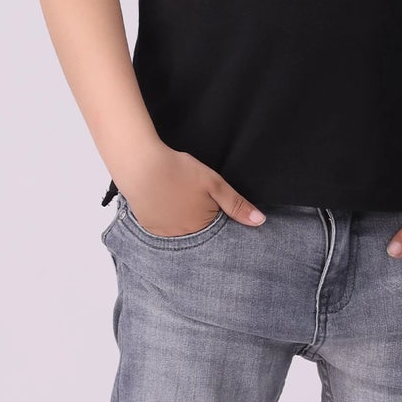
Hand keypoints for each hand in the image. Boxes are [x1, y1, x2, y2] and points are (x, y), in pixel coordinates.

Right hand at [122, 150, 266, 236]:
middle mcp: (183, 237)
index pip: (217, 230)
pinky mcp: (149, 227)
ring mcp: (164, 234)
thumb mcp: (214, 184)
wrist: (140, 164)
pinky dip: (166, 219)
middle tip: (189, 196)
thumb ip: (237, 204)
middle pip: (198, 232)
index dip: (216, 214)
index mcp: (202, 227)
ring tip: (176, 197)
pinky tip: (164, 202)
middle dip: (199, 218)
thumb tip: (260, 221)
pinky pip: (163, 229)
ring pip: (180, 231)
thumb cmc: (179, 171)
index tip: (210, 202)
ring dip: (182, 219)